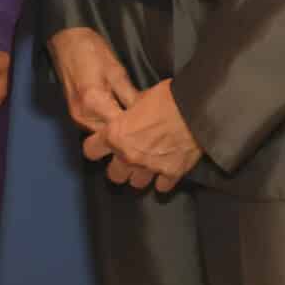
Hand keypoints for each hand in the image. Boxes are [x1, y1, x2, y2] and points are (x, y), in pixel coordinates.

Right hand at [47, 27, 138, 133]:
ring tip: (135, 125)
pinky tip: (120, 119)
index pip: (120, 129)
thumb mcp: (116, 71)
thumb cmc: (92, 51)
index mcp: (94, 103)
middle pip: (110, 137)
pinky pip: (95, 128)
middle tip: (146, 128)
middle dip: (128, 135)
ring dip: (117, 132)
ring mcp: (77, 117)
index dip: (138, 131)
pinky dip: (108, 127)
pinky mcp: (75, 114)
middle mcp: (83, 116)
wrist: (66, 41)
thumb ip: (131, 96)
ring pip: (102, 135)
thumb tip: (148, 116)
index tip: (152, 128)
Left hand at [82, 78, 202, 190]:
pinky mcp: (171, 174)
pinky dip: (163, 179)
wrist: (195, 110)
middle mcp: (128, 155)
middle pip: (114, 175)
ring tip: (146, 165)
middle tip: (126, 158)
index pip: (90, 150)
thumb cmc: (166, 98)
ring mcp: (149, 167)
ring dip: (140, 174)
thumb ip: (129, 113)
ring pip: (136, 183)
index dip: (96, 147)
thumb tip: (129, 113)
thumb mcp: (138, 99)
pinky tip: (165, 170)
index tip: (101, 145)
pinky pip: (162, 186)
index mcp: (115, 135)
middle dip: (119, 167)